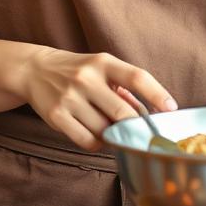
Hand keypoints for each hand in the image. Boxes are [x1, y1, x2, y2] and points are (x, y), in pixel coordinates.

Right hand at [24, 47, 176, 151]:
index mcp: (102, 62)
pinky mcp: (57, 116)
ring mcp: (70, 97)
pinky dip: (97, 142)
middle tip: (143, 134)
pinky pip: (88, 141)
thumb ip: (123, 88)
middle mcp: (86, 78)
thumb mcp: (100, 68)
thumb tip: (148, 114)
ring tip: (108, 126)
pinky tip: (94, 133)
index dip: (157, 93)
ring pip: (106, 130)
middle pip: (123, 112)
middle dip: (136, 127)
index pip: (136, 77)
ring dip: (113, 135)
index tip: (171, 109)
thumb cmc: (77, 71)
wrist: (35, 70)